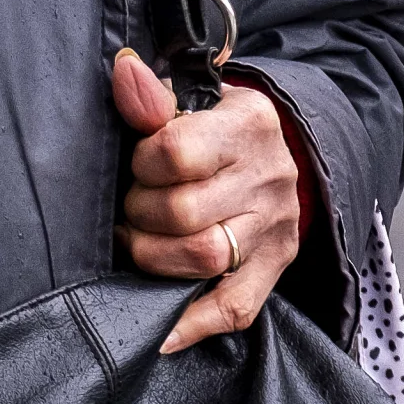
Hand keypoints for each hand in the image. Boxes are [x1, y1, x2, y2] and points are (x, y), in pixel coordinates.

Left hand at [113, 49, 306, 353]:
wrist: (280, 151)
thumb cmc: (216, 125)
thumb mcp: (192, 98)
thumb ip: (153, 95)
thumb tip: (123, 71)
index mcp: (248, 125)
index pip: (178, 152)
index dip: (142, 163)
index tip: (137, 164)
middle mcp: (268, 179)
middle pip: (185, 213)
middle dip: (140, 214)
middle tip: (130, 208)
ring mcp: (274, 230)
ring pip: (205, 260)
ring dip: (153, 258)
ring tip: (138, 242)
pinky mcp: (273, 270)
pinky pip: (235, 308)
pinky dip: (192, 323)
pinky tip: (158, 332)